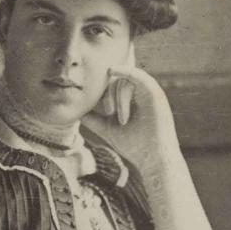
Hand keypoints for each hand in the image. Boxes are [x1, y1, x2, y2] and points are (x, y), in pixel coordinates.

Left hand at [83, 51, 180, 172]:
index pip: (111, 84)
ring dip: (118, 97)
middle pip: (116, 81)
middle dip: (107, 94)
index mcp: (132, 99)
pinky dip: (126, 71)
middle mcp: (141, 93)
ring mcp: (149, 93)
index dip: (101, 93)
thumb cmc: (133, 146)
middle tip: (108, 112)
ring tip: (121, 119)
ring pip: (123, 81)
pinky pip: (139, 76)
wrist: (153, 160)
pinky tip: (112, 70)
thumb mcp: (106, 128)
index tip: (102, 110)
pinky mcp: (155, 94)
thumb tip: (74, 109)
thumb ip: (92, 117)